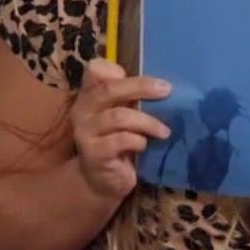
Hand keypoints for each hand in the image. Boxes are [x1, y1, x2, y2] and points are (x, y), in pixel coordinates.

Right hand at [70, 60, 170, 203]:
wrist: (104, 180)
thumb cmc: (119, 142)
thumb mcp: (125, 114)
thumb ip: (133, 97)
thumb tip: (162, 84)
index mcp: (90, 94)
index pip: (95, 70)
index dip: (116, 68)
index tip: (141, 76)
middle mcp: (82, 109)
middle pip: (109, 89)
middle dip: (141, 87)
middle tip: (167, 90)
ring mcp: (85, 132)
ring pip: (118, 117)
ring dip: (147, 122)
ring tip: (165, 131)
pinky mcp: (93, 153)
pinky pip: (120, 140)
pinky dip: (138, 141)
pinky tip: (145, 145)